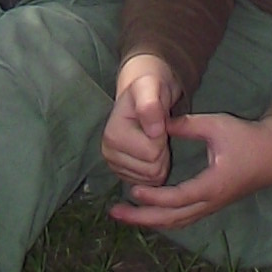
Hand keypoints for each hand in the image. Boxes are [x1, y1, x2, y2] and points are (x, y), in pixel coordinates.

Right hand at [100, 53, 178, 187]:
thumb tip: (154, 131)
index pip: (152, 154)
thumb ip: (150, 105)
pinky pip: (149, 183)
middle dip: (162, 152)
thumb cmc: (148, 90)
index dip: (162, 138)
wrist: (143, 94)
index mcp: (112, 136)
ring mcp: (115, 166)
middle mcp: (109, 154)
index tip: (158, 123)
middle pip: (152, 170)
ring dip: (161, 161)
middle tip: (157, 132)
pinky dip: (156, 170)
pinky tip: (151, 152)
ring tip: (154, 140)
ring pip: (152, 179)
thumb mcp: (150, 88)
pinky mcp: (123, 173)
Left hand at [107, 107, 271, 230]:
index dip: (153, 197)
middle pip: (172, 219)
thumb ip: (187, 125)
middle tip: (115, 212)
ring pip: (177, 222)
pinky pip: (184, 217)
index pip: (176, 199)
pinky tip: (149, 213)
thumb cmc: (247, 138)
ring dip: (150, 220)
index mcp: (211, 186)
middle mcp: (209, 202)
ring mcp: (211, 206)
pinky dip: (164, 217)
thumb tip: (159, 122)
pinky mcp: (211, 204)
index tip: (133, 191)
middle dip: (142, 218)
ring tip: (126, 215)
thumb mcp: (217, 125)